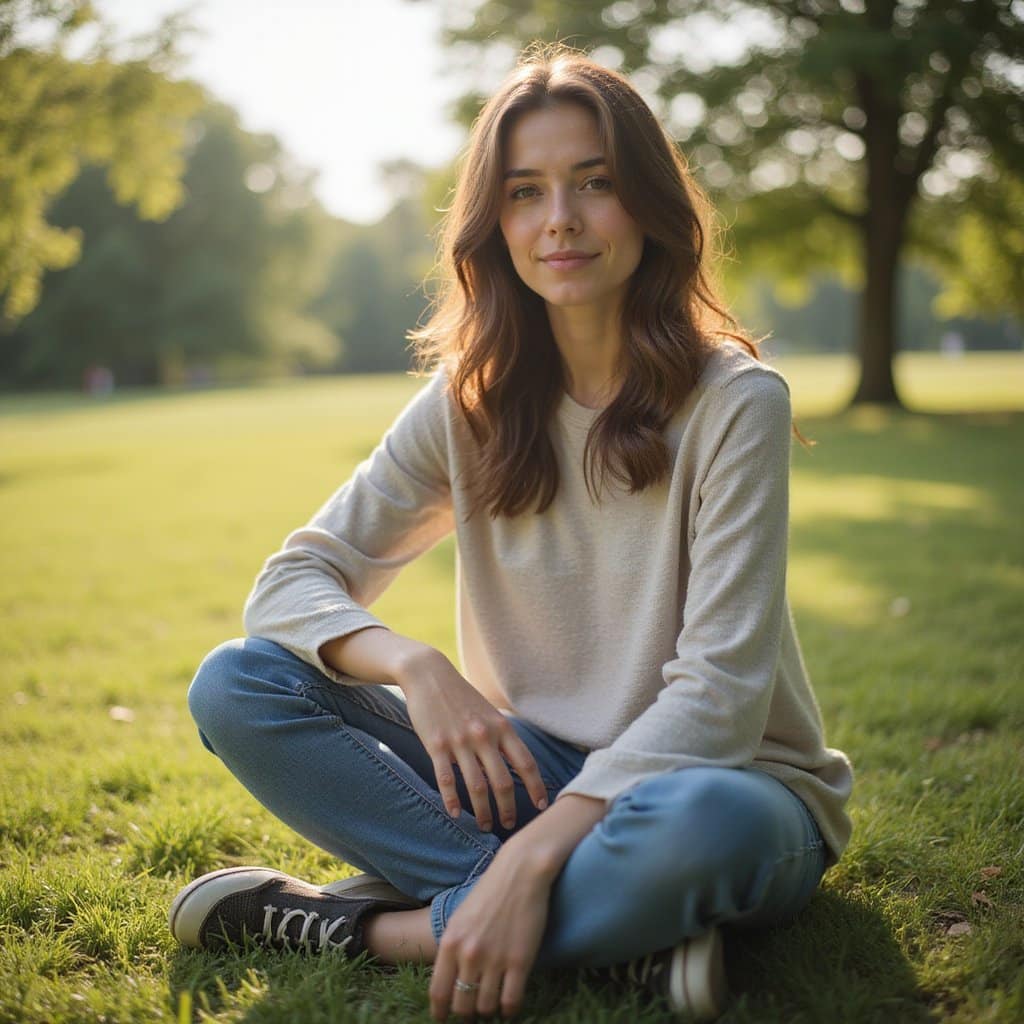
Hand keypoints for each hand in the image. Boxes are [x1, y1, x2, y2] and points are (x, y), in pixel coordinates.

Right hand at [396, 648, 548, 831]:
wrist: (429, 674)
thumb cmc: (462, 696)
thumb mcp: (489, 712)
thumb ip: (502, 736)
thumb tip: (516, 763)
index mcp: (501, 727)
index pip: (526, 763)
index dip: (536, 787)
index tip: (541, 806)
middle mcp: (484, 736)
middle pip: (503, 782)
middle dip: (509, 809)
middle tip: (509, 825)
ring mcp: (459, 741)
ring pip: (476, 786)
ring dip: (483, 811)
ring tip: (485, 826)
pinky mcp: (436, 745)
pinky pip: (446, 779)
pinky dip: (452, 800)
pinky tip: (455, 813)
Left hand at [429, 846, 550, 1019]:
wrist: (520, 871)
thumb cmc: (490, 891)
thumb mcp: (460, 917)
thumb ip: (453, 947)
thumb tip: (450, 979)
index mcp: (450, 942)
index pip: (438, 993)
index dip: (440, 1013)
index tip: (444, 1019)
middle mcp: (469, 954)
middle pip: (461, 1006)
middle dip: (466, 1014)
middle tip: (473, 1013)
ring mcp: (494, 959)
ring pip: (486, 1007)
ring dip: (489, 1012)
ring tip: (492, 1007)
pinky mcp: (520, 961)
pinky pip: (511, 1001)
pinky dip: (509, 1010)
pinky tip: (510, 1006)